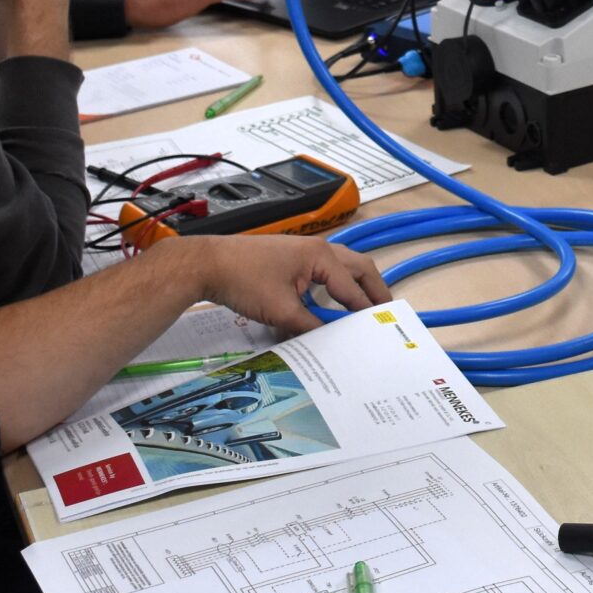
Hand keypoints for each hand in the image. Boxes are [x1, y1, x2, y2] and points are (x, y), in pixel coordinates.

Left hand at [182, 235, 391, 331]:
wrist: (208, 264)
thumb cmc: (245, 281)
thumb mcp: (282, 311)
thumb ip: (311, 326)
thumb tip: (330, 342)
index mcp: (321, 256)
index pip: (352, 287)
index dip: (367, 310)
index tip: (381, 329)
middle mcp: (317, 249)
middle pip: (357, 268)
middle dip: (372, 289)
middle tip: (384, 311)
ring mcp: (302, 252)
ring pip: (338, 269)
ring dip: (351, 287)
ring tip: (362, 309)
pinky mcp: (288, 260)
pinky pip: (320, 273)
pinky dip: (331, 288)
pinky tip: (326, 307)